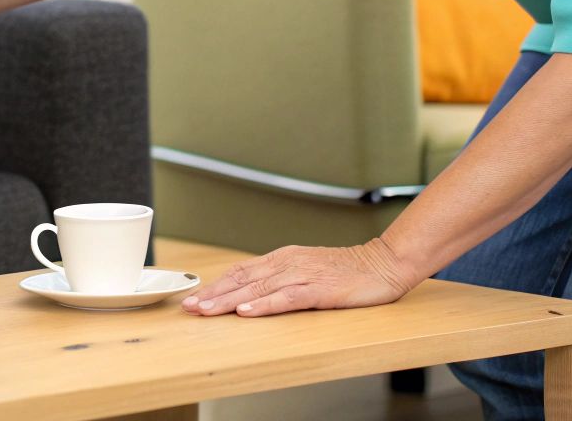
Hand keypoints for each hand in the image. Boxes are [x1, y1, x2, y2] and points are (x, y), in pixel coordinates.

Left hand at [181, 241, 416, 317]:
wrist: (382, 264)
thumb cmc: (346, 271)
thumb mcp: (306, 271)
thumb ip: (281, 279)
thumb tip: (252, 293)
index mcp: (282, 259)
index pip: (240, 272)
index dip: (216, 285)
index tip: (194, 298)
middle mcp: (287, 263)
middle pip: (242, 280)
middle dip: (213, 294)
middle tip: (190, 307)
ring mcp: (302, 275)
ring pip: (257, 289)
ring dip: (229, 301)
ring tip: (207, 310)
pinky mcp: (318, 289)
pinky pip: (285, 298)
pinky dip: (264, 305)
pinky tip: (247, 312)